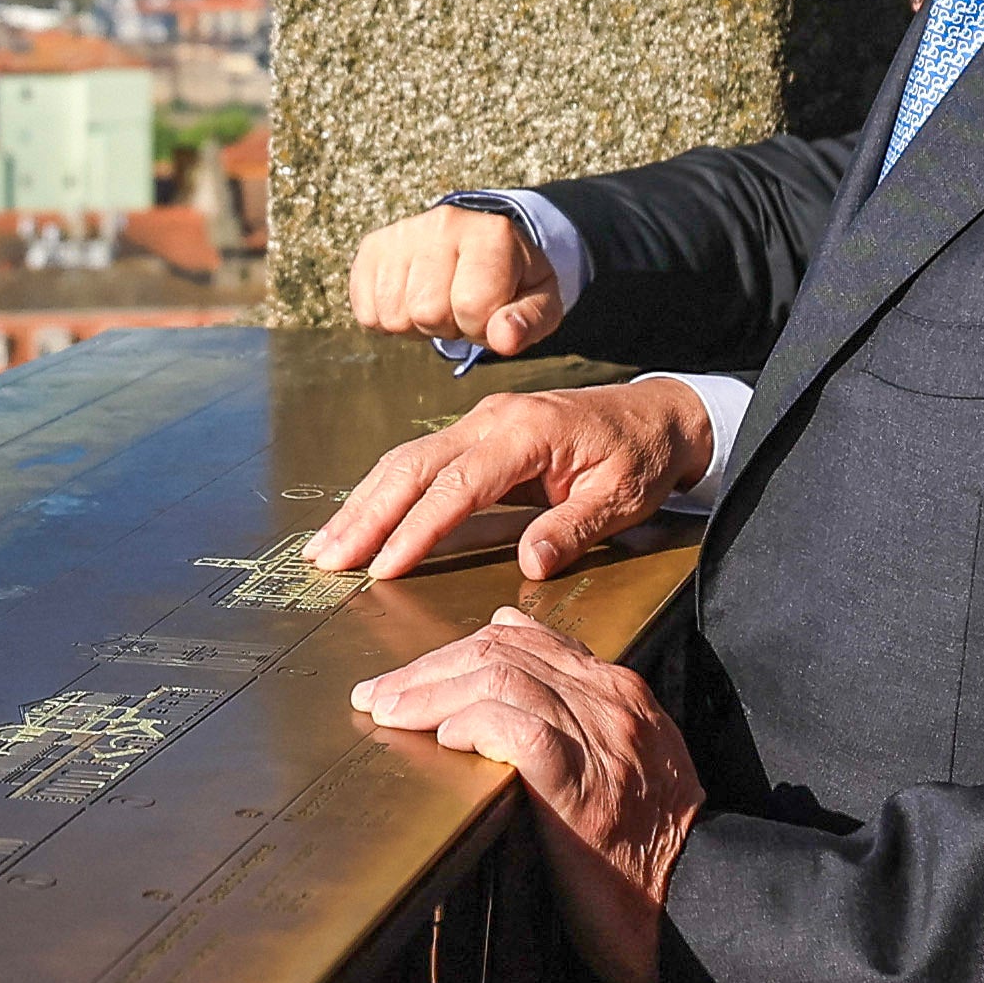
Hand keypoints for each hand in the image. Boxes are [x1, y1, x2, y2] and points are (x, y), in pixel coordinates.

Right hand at [304, 383, 712, 585]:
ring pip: (406, 460)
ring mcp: (480, 421)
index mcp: (528, 432)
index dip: (417, 528)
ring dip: (364, 503)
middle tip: (327, 559)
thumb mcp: (622, 499)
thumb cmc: (641, 457)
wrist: (658, 415)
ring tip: (326, 547)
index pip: (458, 485)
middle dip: (366, 515)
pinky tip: (360, 519)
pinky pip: (420, 459)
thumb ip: (573, 528)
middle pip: (413, 466)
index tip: (384, 567)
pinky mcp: (477, 431)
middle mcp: (493, 419)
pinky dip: (383, 490)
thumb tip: (530, 564)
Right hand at [347, 202, 562, 358]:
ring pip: (394, 314)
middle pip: (427, 311)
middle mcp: (444, 222)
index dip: (482, 326)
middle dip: (447, 326)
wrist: (480, 249)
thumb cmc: (512, 282)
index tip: (490, 311)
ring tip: (438, 303)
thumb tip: (505, 338)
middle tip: (461, 308)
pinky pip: (366, 310)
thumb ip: (529, 321)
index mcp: (492, 233)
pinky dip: (388, 320)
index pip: (473, 305)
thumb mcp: (540, 302)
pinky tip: (411, 300)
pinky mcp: (373, 247)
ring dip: (417, 325)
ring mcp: (403, 232)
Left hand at [347, 609, 700, 982]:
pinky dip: (471, 723)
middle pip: (502, 650)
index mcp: (621, 693)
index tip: (413, 675)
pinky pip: (516, 728)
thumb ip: (577, 730)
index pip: (527, 638)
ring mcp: (601, 738)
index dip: (459, 650)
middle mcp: (612, 701)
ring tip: (388, 713)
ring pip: (500, 677)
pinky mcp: (582, 783)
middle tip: (378, 693)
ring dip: (431, 692)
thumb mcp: (623, 770)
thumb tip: (501, 711)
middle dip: (429, 667)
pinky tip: (443, 738)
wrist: (702, 904)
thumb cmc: (652, 853)